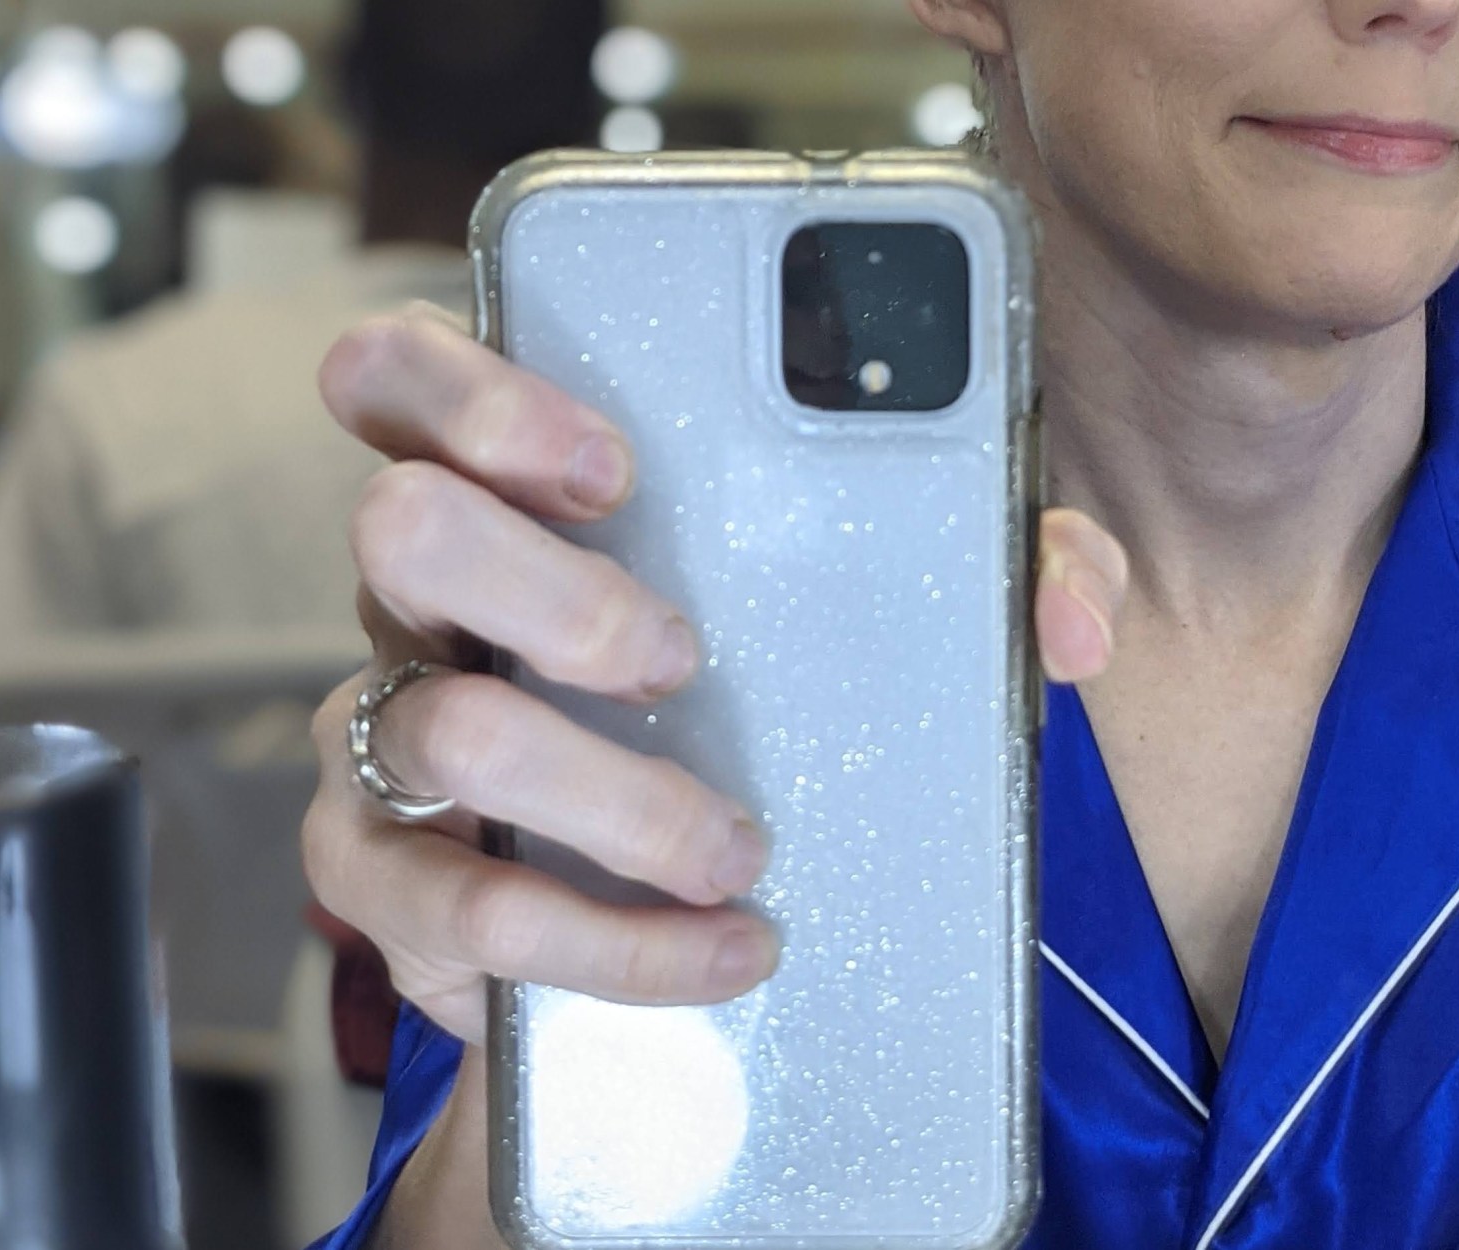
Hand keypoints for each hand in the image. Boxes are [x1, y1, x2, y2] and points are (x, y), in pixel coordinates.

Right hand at [303, 301, 1130, 1044]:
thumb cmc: (740, 713)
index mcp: (511, 498)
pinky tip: (718, 950)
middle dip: (558, 593)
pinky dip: (613, 942)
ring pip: (448, 731)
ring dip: (616, 798)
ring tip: (733, 845)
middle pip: (403, 526)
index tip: (611, 465)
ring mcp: (383, 736)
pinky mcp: (388, 881)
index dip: (480, 394)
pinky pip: (471, 908)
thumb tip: (1074, 617)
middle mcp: (423, 601)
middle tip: (680, 660)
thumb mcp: (872, 621)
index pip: (406, 376)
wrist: (642, 910)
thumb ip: (993, 575)